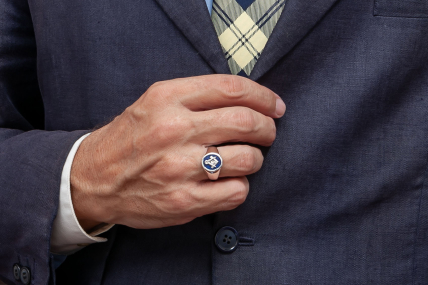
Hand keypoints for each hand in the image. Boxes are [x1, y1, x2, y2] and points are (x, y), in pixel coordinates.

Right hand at [70, 75, 285, 229]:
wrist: (93, 179)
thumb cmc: (129, 138)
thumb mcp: (152, 102)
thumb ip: (195, 96)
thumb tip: (247, 99)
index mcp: (166, 98)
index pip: (232, 88)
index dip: (263, 96)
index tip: (275, 105)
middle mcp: (173, 130)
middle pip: (246, 122)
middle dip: (267, 127)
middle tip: (268, 132)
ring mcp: (179, 168)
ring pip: (248, 159)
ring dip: (256, 158)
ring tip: (246, 158)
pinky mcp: (183, 201)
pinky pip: (236, 191)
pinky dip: (241, 185)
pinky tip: (229, 181)